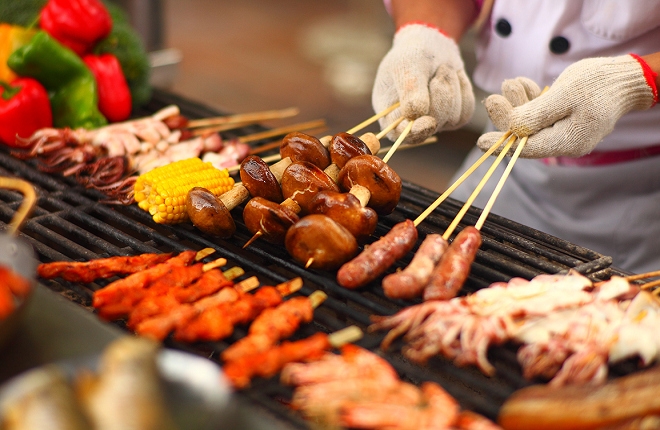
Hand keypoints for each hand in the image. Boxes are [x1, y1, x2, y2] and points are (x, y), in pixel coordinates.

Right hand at [372, 23, 474, 143]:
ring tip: (442, 69)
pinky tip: (453, 77)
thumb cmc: (412, 53)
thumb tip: (416, 115)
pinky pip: (465, 111)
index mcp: (389, 114)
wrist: (432, 44)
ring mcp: (433, 123)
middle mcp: (410, 124)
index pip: (399, 134)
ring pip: (452, 117)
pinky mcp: (453, 118)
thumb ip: (410, 90)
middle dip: (441, 95)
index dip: (414, 132)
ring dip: (451, 87)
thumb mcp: (407, 64)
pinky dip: (463, 90)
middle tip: (439, 69)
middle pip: (432, 125)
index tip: (428, 122)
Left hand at [478, 55, 656, 157]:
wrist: (627, 76)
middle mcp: (566, 142)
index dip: (502, 144)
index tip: (481, 141)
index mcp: (567, 142)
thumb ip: (536, 114)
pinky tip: (523, 84)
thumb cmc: (598, 84)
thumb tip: (510, 128)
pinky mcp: (565, 119)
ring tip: (509, 83)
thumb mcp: (563, 96)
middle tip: (492, 98)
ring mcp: (566, 131)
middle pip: (527, 135)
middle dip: (508, 116)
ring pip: (532, 122)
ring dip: (518, 102)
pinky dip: (530, 100)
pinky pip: (542, 114)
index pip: (527, 149)